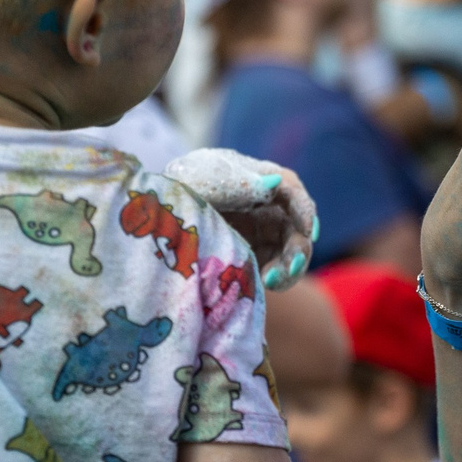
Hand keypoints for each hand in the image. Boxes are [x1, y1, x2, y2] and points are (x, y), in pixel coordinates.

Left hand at [162, 149, 318, 288]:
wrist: (153, 221)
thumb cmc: (175, 192)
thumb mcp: (201, 181)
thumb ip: (238, 183)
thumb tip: (275, 182)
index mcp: (254, 177)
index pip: (291, 189)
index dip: (304, 209)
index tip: (309, 231)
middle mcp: (264, 204)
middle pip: (297, 224)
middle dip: (299, 246)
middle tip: (290, 267)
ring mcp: (260, 231)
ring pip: (290, 249)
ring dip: (290, 266)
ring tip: (273, 281)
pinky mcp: (253, 254)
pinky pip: (275, 267)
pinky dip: (276, 277)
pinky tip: (266, 284)